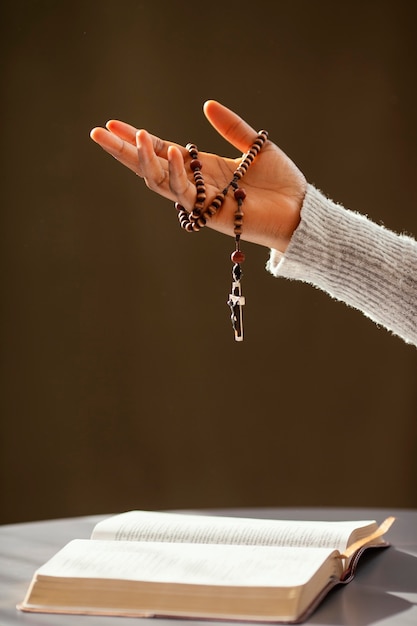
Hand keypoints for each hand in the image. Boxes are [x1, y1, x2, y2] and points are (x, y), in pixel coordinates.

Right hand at [90, 100, 305, 251]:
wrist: (300, 210)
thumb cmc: (280, 182)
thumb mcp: (255, 146)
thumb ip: (231, 127)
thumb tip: (206, 104)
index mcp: (204, 168)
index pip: (162, 152)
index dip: (138, 139)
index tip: (113, 124)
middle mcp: (197, 185)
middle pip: (151, 168)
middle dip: (124, 152)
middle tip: (98, 133)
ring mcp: (201, 201)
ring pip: (160, 182)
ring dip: (144, 160)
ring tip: (132, 135)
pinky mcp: (211, 213)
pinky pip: (185, 193)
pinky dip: (176, 173)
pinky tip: (170, 150)